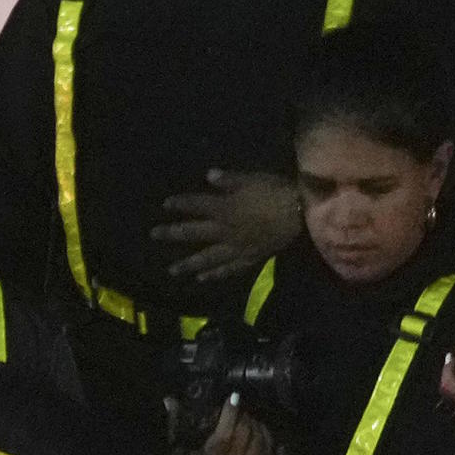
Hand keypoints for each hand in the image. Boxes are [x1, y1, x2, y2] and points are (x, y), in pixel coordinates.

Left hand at [153, 170, 303, 283]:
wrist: (301, 213)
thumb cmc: (276, 192)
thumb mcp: (252, 179)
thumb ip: (229, 180)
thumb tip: (208, 175)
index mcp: (224, 208)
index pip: (196, 205)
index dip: (180, 204)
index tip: (165, 205)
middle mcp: (225, 230)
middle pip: (194, 233)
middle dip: (172, 234)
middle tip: (154, 236)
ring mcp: (236, 247)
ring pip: (207, 257)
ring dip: (188, 264)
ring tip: (172, 270)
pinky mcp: (249, 258)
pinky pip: (228, 269)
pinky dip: (215, 274)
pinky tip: (203, 279)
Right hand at [177, 397, 275, 454]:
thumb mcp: (178, 454)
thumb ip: (174, 426)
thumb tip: (169, 400)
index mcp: (214, 454)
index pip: (228, 425)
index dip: (231, 409)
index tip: (233, 397)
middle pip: (245, 428)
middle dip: (243, 415)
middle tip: (239, 410)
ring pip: (258, 436)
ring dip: (254, 423)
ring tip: (248, 419)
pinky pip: (267, 447)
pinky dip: (264, 435)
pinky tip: (259, 430)